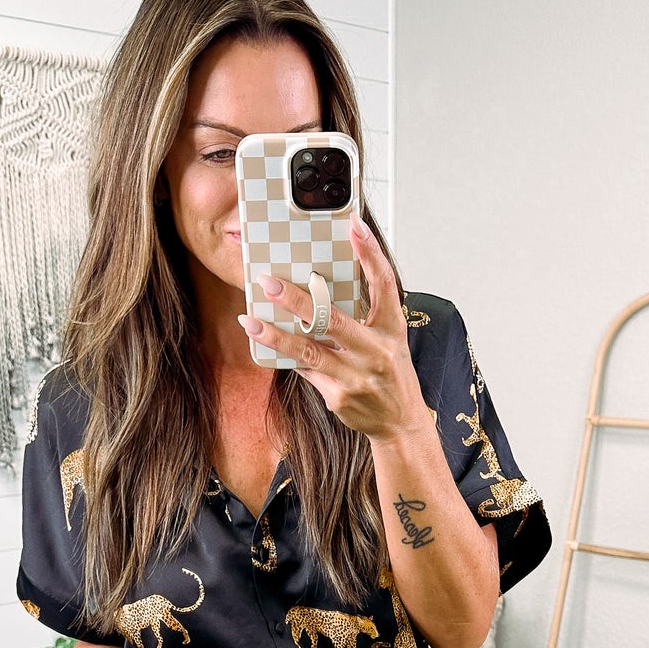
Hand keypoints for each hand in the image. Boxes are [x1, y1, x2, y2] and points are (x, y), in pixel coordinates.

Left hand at [237, 214, 426, 443]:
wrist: (399, 422)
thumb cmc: (391, 373)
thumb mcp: (389, 338)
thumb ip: (365, 313)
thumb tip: (321, 285)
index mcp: (392, 329)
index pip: (384, 284)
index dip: (371, 254)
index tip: (354, 226)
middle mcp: (376, 351)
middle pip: (332, 319)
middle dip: (297, 300)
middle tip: (268, 283)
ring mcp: (356, 377)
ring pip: (308, 351)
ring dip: (275, 335)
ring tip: (249, 321)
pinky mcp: (339, 397)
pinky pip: (306, 371)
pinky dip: (286, 356)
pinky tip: (265, 344)